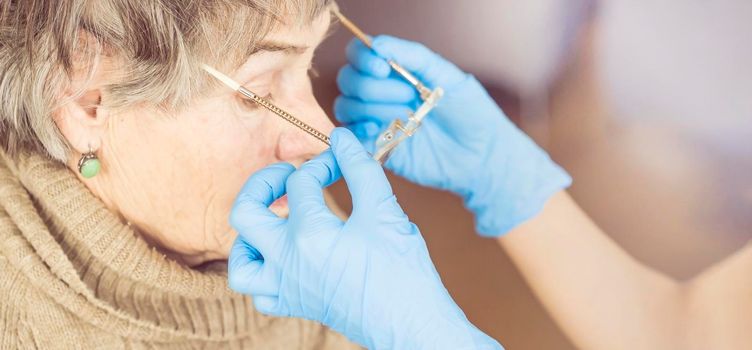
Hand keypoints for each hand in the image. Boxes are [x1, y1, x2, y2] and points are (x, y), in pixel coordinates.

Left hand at [228, 128, 502, 349]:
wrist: (412, 324)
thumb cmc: (403, 272)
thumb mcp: (385, 212)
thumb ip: (360, 169)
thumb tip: (342, 138)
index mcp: (309, 235)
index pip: (302, 182)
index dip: (324, 162)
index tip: (343, 160)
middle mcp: (287, 262)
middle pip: (246, 212)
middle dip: (263, 183)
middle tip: (288, 175)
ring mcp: (287, 287)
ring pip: (240, 260)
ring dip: (251, 233)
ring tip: (276, 218)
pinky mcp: (296, 305)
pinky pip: (260, 292)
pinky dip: (263, 271)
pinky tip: (285, 257)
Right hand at [335, 36, 571, 235]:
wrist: (481, 156)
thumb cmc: (471, 113)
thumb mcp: (447, 76)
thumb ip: (413, 56)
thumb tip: (378, 44)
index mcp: (398, 72)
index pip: (360, 54)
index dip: (363, 58)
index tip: (382, 67)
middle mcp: (382, 93)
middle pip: (348, 79)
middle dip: (374, 87)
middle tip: (409, 97)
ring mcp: (377, 120)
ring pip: (346, 105)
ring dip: (372, 107)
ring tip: (407, 117)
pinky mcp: (376, 146)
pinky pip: (350, 134)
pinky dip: (360, 128)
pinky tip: (383, 130)